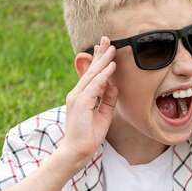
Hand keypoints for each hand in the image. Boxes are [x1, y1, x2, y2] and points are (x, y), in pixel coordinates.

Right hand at [62, 37, 118, 163]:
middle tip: (107, 39)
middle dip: (100, 54)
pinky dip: (103, 75)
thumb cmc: (89, 135)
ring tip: (113, 48)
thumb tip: (114, 85)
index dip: (99, 61)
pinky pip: (94, 85)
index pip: (91, 75)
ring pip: (93, 74)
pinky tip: (111, 66)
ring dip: (103, 60)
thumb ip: (107, 99)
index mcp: (81, 96)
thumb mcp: (103, 114)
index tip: (106, 48)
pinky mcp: (80, 103)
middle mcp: (77, 94)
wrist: (77, 151)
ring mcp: (77, 97)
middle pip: (91, 70)